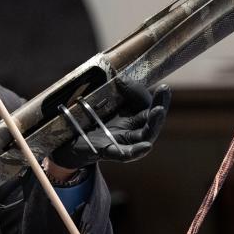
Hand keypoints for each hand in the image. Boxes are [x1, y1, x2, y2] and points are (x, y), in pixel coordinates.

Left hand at [51, 80, 171, 168]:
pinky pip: (125, 154)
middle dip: (160, 103)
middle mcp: (131, 130)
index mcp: (131, 117)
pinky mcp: (108, 151)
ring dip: (154, 123)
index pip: (144, 103)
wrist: (68, 140)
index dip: (138, 91)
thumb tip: (121, 79)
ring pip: (145, 135)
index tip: (122, 79)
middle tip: (164, 90)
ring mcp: (121, 142)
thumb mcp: (103, 100)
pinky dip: (136, 151)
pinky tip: (146, 146)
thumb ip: (115, 91)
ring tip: (158, 111)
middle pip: (152, 119)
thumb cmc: (89, 119)